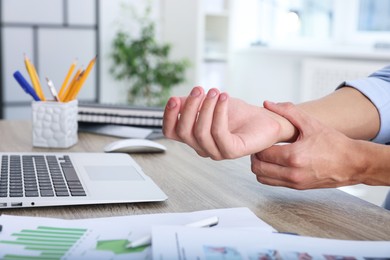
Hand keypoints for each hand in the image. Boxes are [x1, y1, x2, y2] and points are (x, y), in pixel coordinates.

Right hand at [163, 87, 293, 159]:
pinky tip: (223, 99)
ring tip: (214, 92)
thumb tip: (176, 101)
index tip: (173, 98)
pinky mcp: (232, 151)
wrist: (266, 120)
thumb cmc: (240, 115)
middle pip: (184, 132)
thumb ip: (193, 104)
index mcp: (195, 137)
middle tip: (199, 90)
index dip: (169, 116)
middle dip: (189, 108)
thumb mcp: (211, 104)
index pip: (172, 132)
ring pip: (200, 133)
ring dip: (206, 109)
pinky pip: (218, 133)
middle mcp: (204, 147)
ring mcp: (217, 152)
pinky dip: (219, 113)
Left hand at [251, 101, 362, 188]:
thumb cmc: (334, 144)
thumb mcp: (311, 123)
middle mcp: (292, 173)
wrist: (353, 163)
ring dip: (260, 166)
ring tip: (267, 154)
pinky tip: (275, 162)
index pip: (261, 153)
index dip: (258, 144)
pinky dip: (268, 173)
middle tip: (261, 146)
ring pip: (262, 178)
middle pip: (258, 167)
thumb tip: (268, 103)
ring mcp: (294, 182)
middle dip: (256, 155)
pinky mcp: (297, 187)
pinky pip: (273, 183)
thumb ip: (287, 111)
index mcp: (294, 157)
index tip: (261, 137)